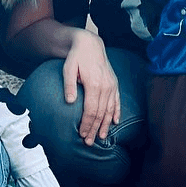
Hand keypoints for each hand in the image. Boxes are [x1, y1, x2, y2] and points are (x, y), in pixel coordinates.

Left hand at [62, 30, 120, 145]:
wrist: (90, 44)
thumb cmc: (76, 56)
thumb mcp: (68, 68)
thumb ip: (69, 85)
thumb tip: (70, 102)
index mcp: (94, 84)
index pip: (91, 111)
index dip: (87, 124)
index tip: (82, 135)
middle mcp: (106, 87)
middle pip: (100, 113)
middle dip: (95, 129)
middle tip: (89, 142)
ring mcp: (112, 85)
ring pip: (110, 110)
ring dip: (106, 125)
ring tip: (102, 137)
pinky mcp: (114, 84)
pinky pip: (117, 101)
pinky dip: (117, 112)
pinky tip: (115, 122)